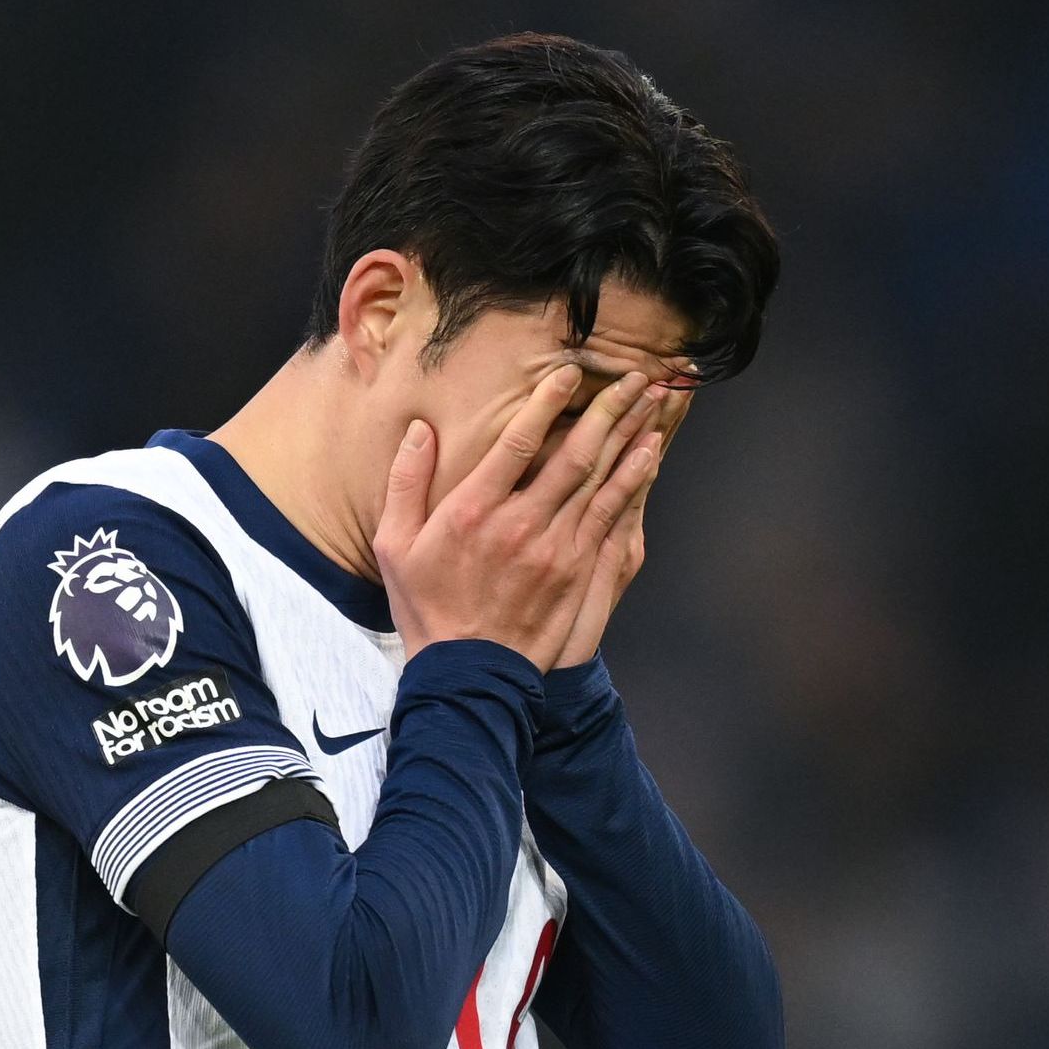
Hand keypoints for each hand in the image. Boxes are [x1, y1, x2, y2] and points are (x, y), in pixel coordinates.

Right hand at [376, 359, 670, 667]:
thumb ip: (406, 482)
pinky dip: (633, 480)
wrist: (467, 674)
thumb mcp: (395, 544)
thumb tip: (421, 430)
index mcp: (471, 510)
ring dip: (629, 436)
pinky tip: (650, 454)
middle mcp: (518, 523)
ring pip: (600, 480)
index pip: (517, 442)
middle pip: (573, 454)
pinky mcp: (576, 571)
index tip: (570, 374)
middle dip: (608, 410)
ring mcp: (553, 549)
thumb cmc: (427, 607)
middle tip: (632, 377)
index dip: (547, 403)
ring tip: (653, 402)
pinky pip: (610, 515)